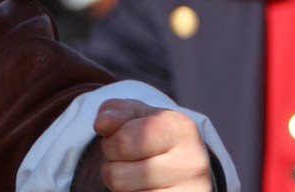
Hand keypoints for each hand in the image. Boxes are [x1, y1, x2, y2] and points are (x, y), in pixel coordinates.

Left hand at [93, 98, 212, 191]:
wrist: (186, 164)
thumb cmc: (156, 136)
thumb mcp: (139, 116)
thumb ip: (117, 111)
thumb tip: (102, 123)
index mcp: (182, 129)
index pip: (122, 142)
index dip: (112, 140)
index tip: (127, 138)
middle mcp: (191, 163)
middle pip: (116, 174)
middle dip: (113, 165)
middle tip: (132, 159)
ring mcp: (187, 191)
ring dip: (120, 184)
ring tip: (139, 175)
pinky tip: (148, 188)